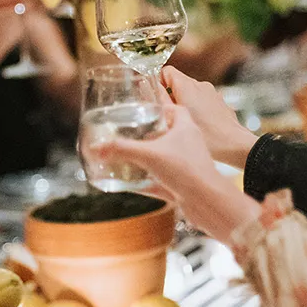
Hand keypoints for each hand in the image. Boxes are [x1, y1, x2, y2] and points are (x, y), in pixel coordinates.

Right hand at [90, 106, 258, 242]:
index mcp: (185, 125)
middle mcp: (188, 142)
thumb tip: (97, 148)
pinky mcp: (184, 183)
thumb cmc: (188, 170)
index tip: (143, 105)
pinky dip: (148, 182)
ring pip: (165, 156)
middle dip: (148, 132)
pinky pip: (162, 180)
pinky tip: (133, 184)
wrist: (208, 202)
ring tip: (128, 155)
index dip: (159, 104)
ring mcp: (187, 163)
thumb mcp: (149, 154)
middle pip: (166, 132)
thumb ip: (121, 149)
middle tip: (129, 132)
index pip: (173, 107)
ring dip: (148, 157)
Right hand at [160, 65, 256, 167]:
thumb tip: (148, 88)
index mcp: (187, 86)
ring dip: (184, 104)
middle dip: (170, 97)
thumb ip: (160, 100)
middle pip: (178, 83)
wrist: (235, 146)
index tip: (155, 98)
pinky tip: (198, 127)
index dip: (158, 82)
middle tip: (167, 116)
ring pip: (191, 93)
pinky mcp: (221, 103)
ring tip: (183, 124)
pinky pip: (203, 101)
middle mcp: (200, 85)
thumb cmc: (206, 137)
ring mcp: (213, 93)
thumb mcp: (175, 120)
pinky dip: (198, 110)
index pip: (166, 71)